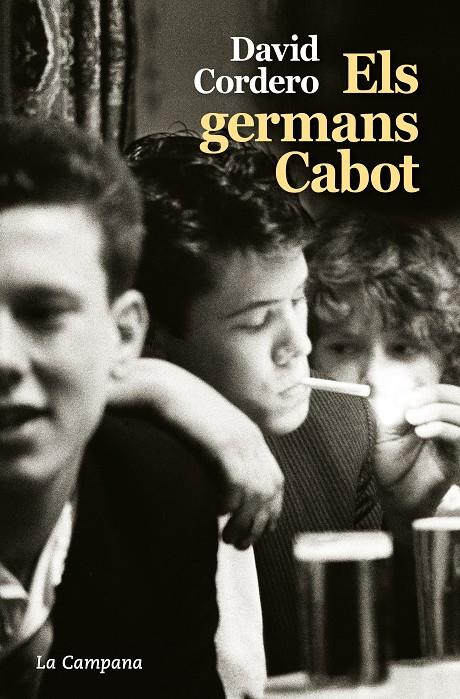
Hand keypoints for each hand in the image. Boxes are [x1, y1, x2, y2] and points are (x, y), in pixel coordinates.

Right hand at [110, 359, 283, 548]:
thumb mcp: (206, 433)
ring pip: (257, 492)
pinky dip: (231, 504)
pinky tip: (218, 513)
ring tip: (230, 539)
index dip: (272, 508)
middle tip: (241, 543)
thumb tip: (219, 488)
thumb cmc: (176, 408)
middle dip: (259, 522)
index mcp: (248, 434)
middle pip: (271, 489)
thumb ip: (218, 455)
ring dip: (246, 522)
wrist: (160, 384)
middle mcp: (250, 438)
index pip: (275, 478)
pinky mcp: (223, 442)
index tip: (262, 528)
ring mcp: (239, 439)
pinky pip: (238, 483)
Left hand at [373, 384, 459, 514]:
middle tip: (413, 403)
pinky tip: (421, 431)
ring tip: (413, 418)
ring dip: (438, 411)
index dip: (430, 391)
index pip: (445, 394)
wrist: (392, 496)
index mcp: (435, 417)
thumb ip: (401, 410)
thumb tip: (413, 391)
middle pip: (459, 399)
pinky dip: (441, 428)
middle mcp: (449, 427)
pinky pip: (458, 437)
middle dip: (437, 395)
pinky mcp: (457, 460)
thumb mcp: (390, 431)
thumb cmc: (389, 464)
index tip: (409, 398)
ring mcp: (455, 444)